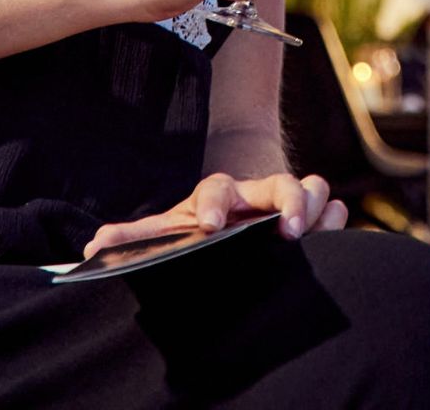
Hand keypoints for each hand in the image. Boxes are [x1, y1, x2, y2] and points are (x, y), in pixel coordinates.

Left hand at [82, 172, 346, 257]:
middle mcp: (256, 195)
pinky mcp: (311, 221)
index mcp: (217, 197)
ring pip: (314, 187)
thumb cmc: (195, 229)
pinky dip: (335, 222)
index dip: (215, 205)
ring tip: (315, 234)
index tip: (211, 225)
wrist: (228, 219)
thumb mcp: (167, 231)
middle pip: (280, 183)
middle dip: (289, 202)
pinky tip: (333, 238)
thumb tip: (94, 246)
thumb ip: (135, 239)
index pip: (217, 190)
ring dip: (317, 206)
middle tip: (289, 231)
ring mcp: (286, 206)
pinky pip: (334, 211)